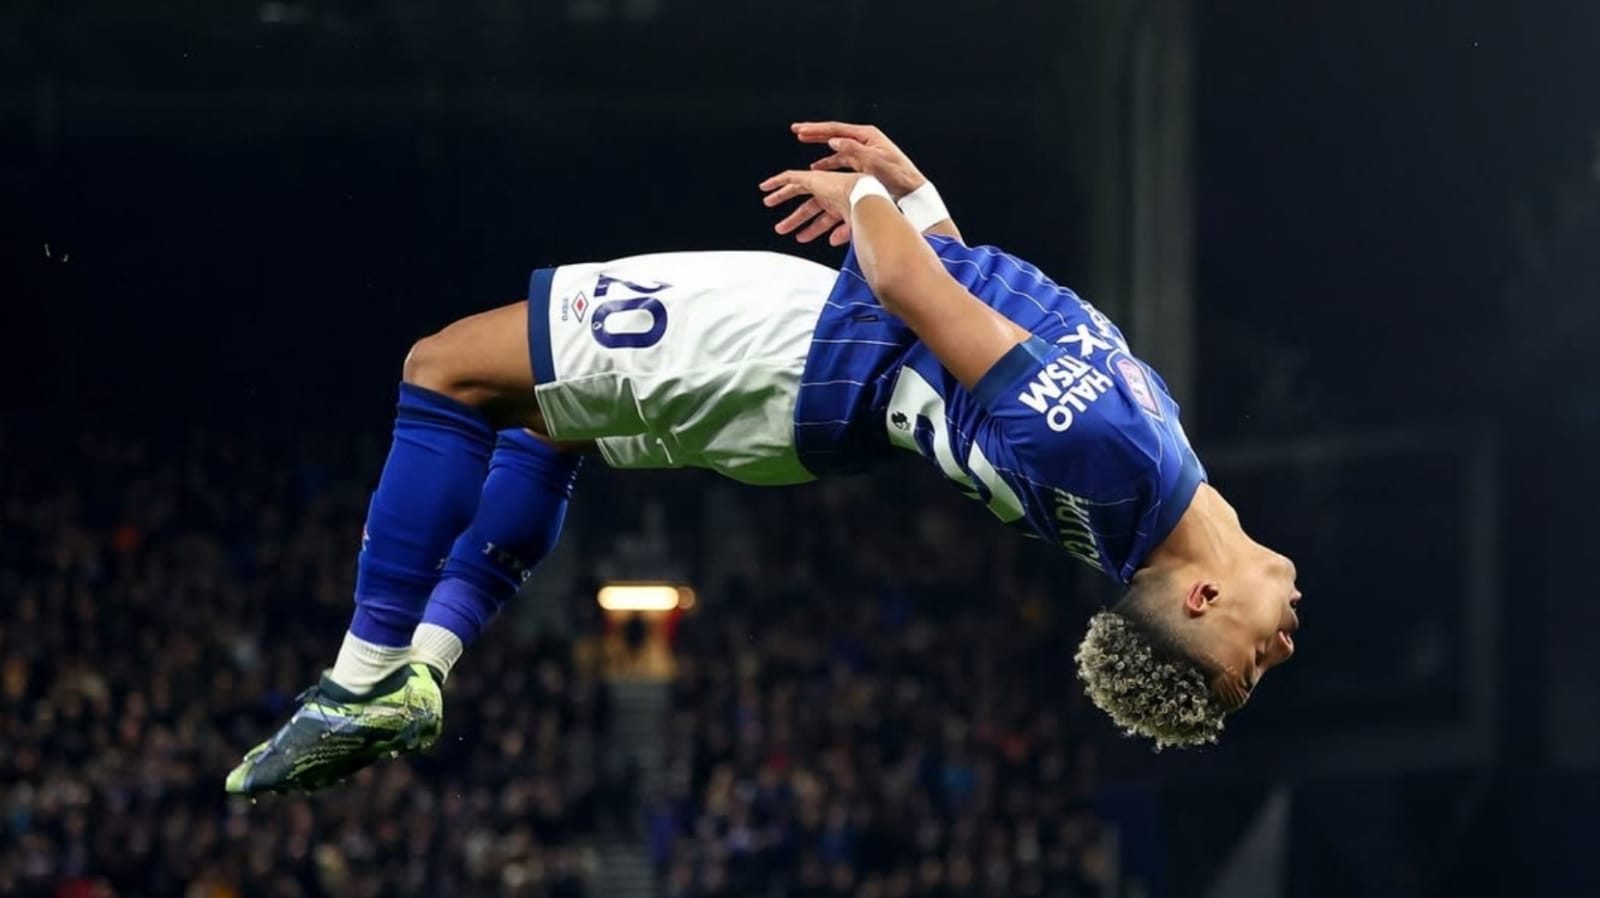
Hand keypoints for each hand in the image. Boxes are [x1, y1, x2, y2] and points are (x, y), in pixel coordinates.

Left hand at [760, 169, 862, 247]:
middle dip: (794, 219)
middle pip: (807, 208)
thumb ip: (842, 235)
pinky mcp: (813, 178)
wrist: (866, 195)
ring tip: (768, 202)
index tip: (801, 236)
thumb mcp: (853, 229)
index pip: (822, 221)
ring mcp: (822, 186)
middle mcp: (830, 196)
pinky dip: (778, 181)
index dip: (811, 229)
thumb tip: (831, 241)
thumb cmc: (867, 212)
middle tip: (781, 227)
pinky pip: (791, 177)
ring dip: (781, 197)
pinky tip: (766, 185)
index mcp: (841, 208)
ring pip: (796, 190)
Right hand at [792, 121, 927, 198]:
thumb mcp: (874, 161)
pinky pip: (842, 162)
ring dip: (820, 149)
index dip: (815, 129)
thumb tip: (833, 139)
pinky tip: (819, 168)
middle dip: (814, 133)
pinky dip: (829, 164)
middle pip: (834, 134)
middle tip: (797, 131)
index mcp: (867, 136)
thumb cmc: (897, 176)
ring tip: (805, 149)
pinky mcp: (864, 165)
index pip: (835, 129)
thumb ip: (853, 149)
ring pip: (836, 149)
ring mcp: (864, 153)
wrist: (912, 191)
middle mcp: (864, 142)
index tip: (799, 130)